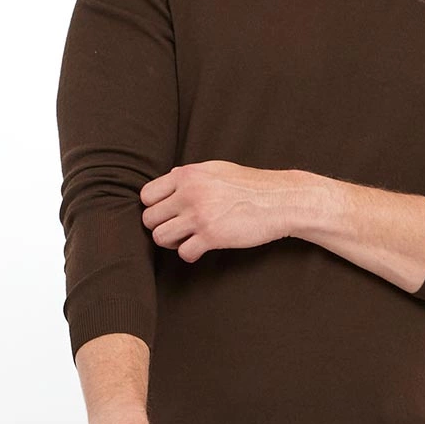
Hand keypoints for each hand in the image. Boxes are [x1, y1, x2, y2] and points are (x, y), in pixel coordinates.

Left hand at [140, 161, 296, 259]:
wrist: (278, 200)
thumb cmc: (249, 185)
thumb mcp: (216, 169)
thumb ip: (190, 175)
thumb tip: (170, 176)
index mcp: (187, 175)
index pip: (146, 195)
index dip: (154, 207)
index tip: (167, 213)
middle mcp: (189, 193)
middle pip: (149, 219)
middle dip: (161, 227)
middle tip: (177, 230)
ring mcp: (199, 215)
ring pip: (160, 238)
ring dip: (171, 243)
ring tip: (186, 240)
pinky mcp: (211, 236)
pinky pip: (183, 253)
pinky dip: (190, 254)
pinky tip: (200, 249)